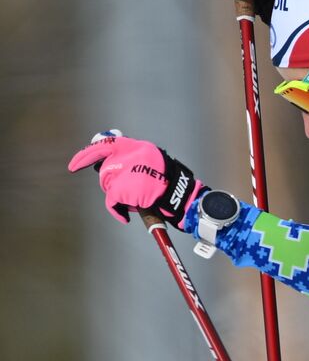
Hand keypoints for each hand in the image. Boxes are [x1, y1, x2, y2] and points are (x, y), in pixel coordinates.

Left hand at [67, 130, 203, 223]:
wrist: (180, 196)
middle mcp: (129, 156)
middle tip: (130, 191)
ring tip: (137, 199)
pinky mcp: (122, 188)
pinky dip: (117, 210)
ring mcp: (124, 172)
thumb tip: (109, 163)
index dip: (87, 155)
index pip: (106, 145)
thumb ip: (134, 159)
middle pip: (106, 170)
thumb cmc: (170, 183)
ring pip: (108, 185)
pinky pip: (111, 201)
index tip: (75, 165)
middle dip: (112, 183)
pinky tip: (125, 216)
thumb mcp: (153, 162)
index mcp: (137, 147)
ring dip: (118, 195)